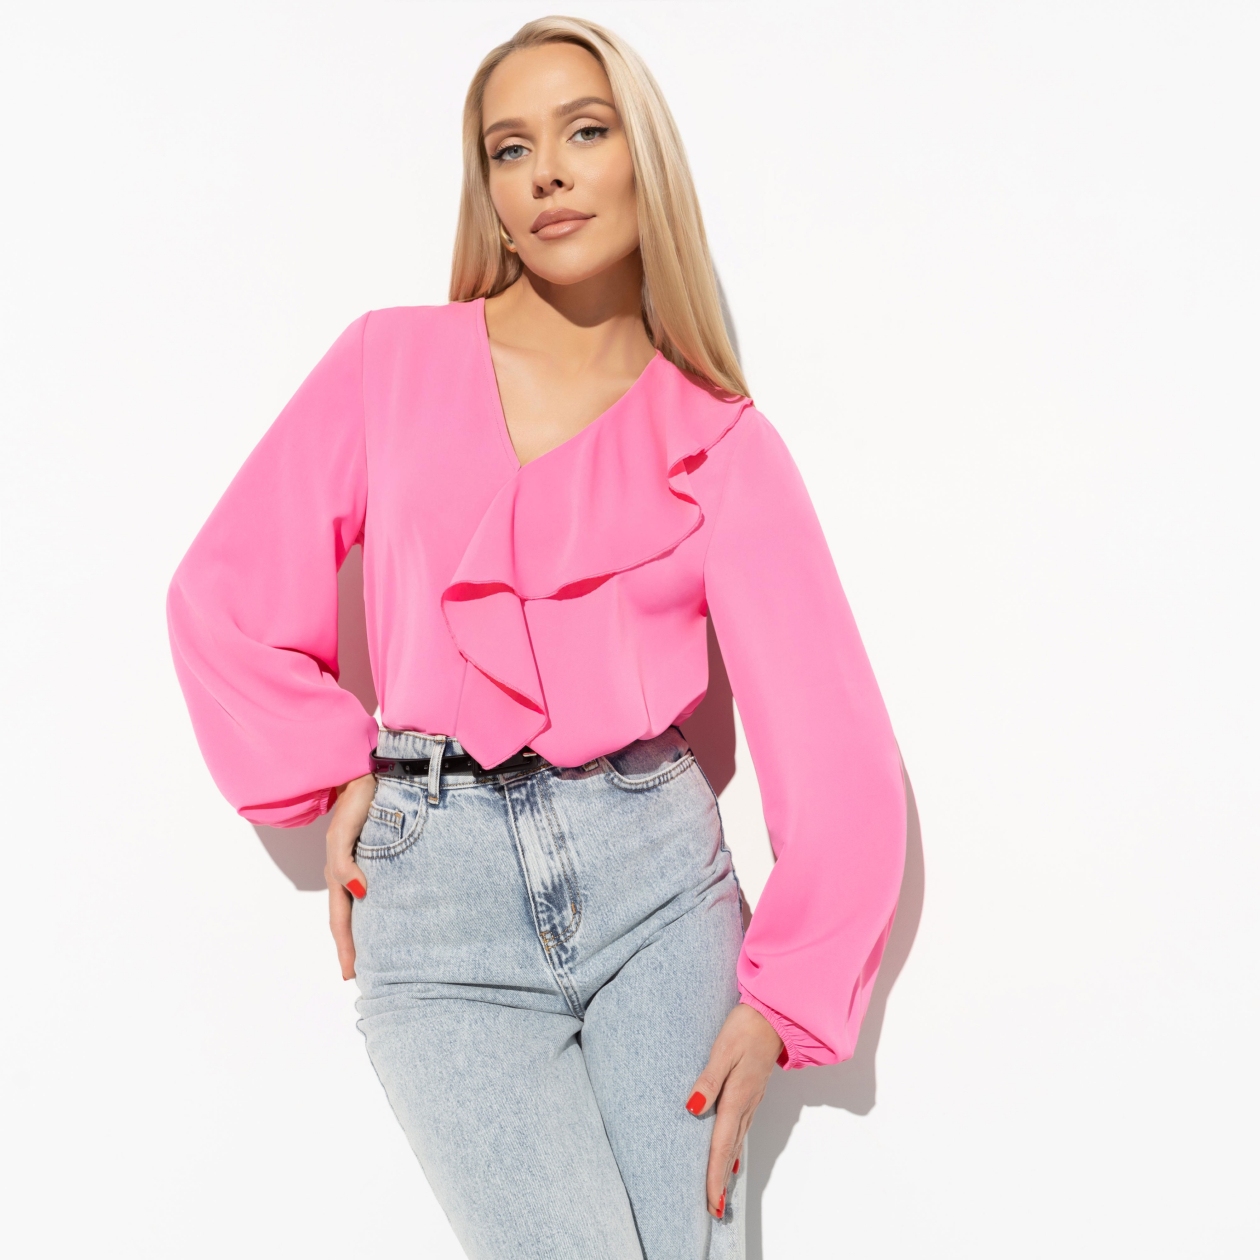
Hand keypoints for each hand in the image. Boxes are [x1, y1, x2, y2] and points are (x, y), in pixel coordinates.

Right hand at [324, 772, 375, 979]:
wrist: (366, 771)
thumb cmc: (355, 801)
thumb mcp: (342, 834)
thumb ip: (345, 864)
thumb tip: (360, 894)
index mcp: (338, 872)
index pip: (340, 919)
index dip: (346, 947)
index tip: (350, 974)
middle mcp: (348, 872)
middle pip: (348, 918)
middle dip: (352, 946)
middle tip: (362, 973)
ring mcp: (360, 863)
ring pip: (359, 905)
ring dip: (363, 929)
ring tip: (373, 952)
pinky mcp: (375, 853)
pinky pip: (373, 888)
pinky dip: (375, 907)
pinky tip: (386, 914)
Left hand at [684, 1002, 784, 1216]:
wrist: (775, 1015)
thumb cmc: (746, 1027)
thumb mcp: (722, 1050)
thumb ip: (708, 1080)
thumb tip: (693, 1108)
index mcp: (737, 1097)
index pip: (722, 1143)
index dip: (715, 1173)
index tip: (711, 1201)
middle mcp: (746, 1104)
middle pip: (731, 1149)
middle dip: (721, 1179)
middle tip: (714, 1208)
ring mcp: (752, 1099)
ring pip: (738, 1140)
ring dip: (728, 1166)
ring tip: (720, 1189)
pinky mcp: (752, 1092)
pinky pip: (743, 1128)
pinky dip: (736, 1147)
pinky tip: (733, 1154)